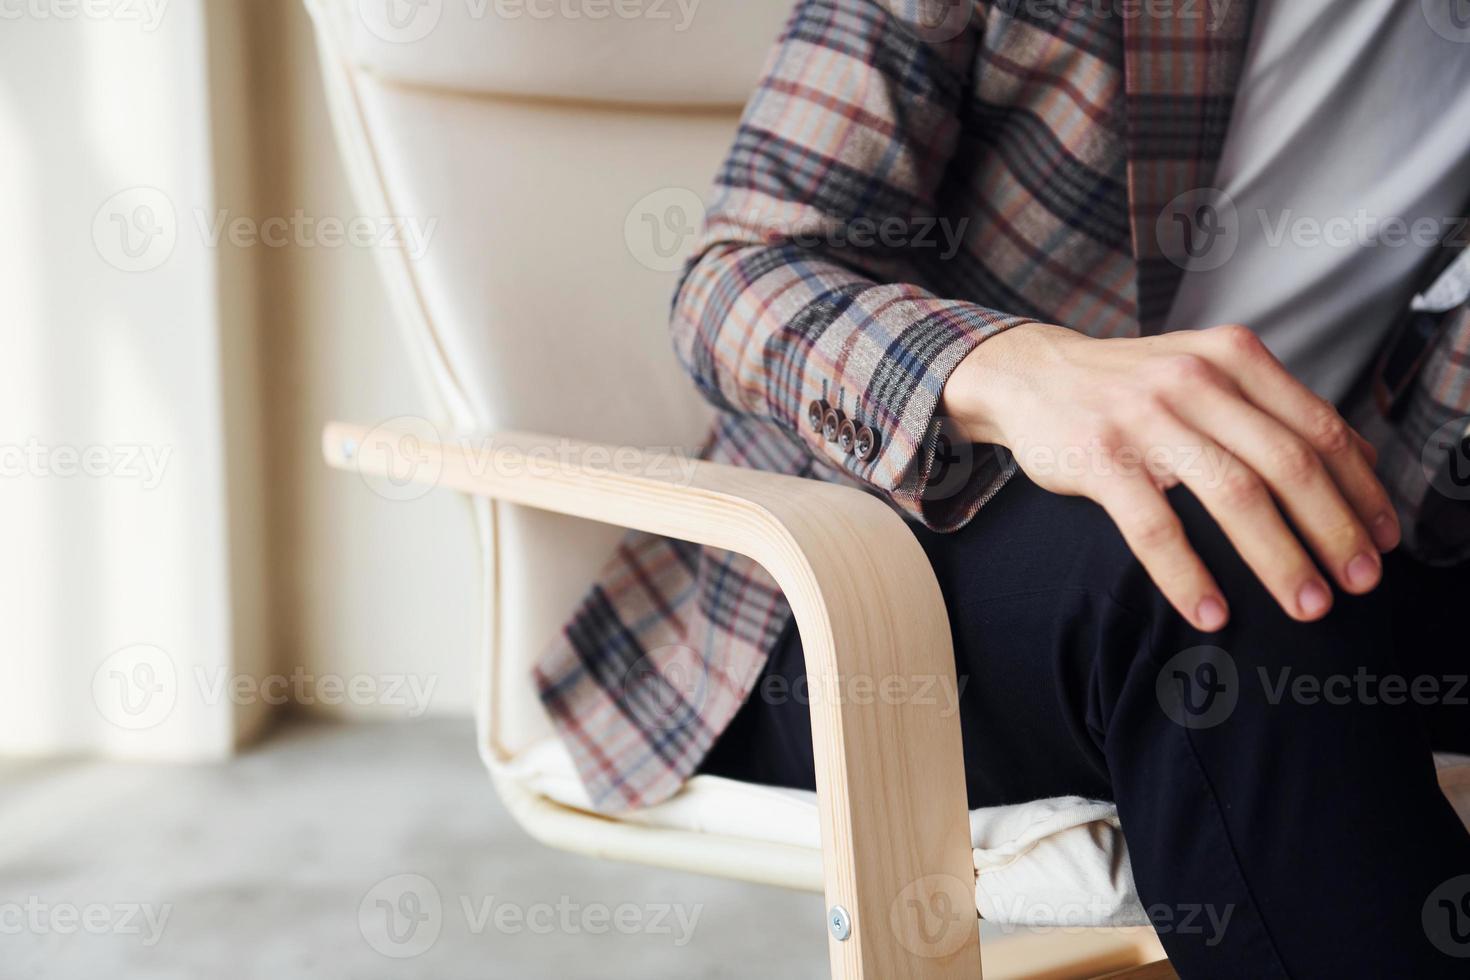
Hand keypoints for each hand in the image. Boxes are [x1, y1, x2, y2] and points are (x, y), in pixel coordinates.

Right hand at [942, 323, 1399, 630]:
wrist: (1031, 374)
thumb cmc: (1129, 388)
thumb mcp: (1205, 373)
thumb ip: (1272, 410)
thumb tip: (1360, 463)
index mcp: (1233, 358)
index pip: (1319, 428)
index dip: (1361, 491)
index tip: (1384, 542)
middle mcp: (1196, 380)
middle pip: (1288, 464)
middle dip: (1334, 532)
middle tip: (1357, 585)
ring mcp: (1145, 417)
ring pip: (1234, 495)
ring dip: (1278, 558)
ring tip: (1305, 605)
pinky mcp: (1099, 456)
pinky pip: (1155, 527)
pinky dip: (1188, 576)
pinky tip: (1211, 613)